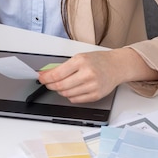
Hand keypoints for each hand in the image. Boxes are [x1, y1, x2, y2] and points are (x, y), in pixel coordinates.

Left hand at [37, 48, 157, 102]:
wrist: (116, 66)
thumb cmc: (98, 60)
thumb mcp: (80, 57)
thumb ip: (64, 66)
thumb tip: (47, 74)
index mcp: (81, 61)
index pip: (57, 73)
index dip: (46, 78)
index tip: (41, 78)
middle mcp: (87, 73)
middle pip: (61, 85)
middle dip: (50, 85)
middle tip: (47, 83)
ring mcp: (92, 85)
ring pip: (67, 94)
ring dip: (60, 91)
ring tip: (59, 86)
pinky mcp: (96, 95)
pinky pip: (76, 100)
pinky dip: (69, 96)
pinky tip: (69, 90)